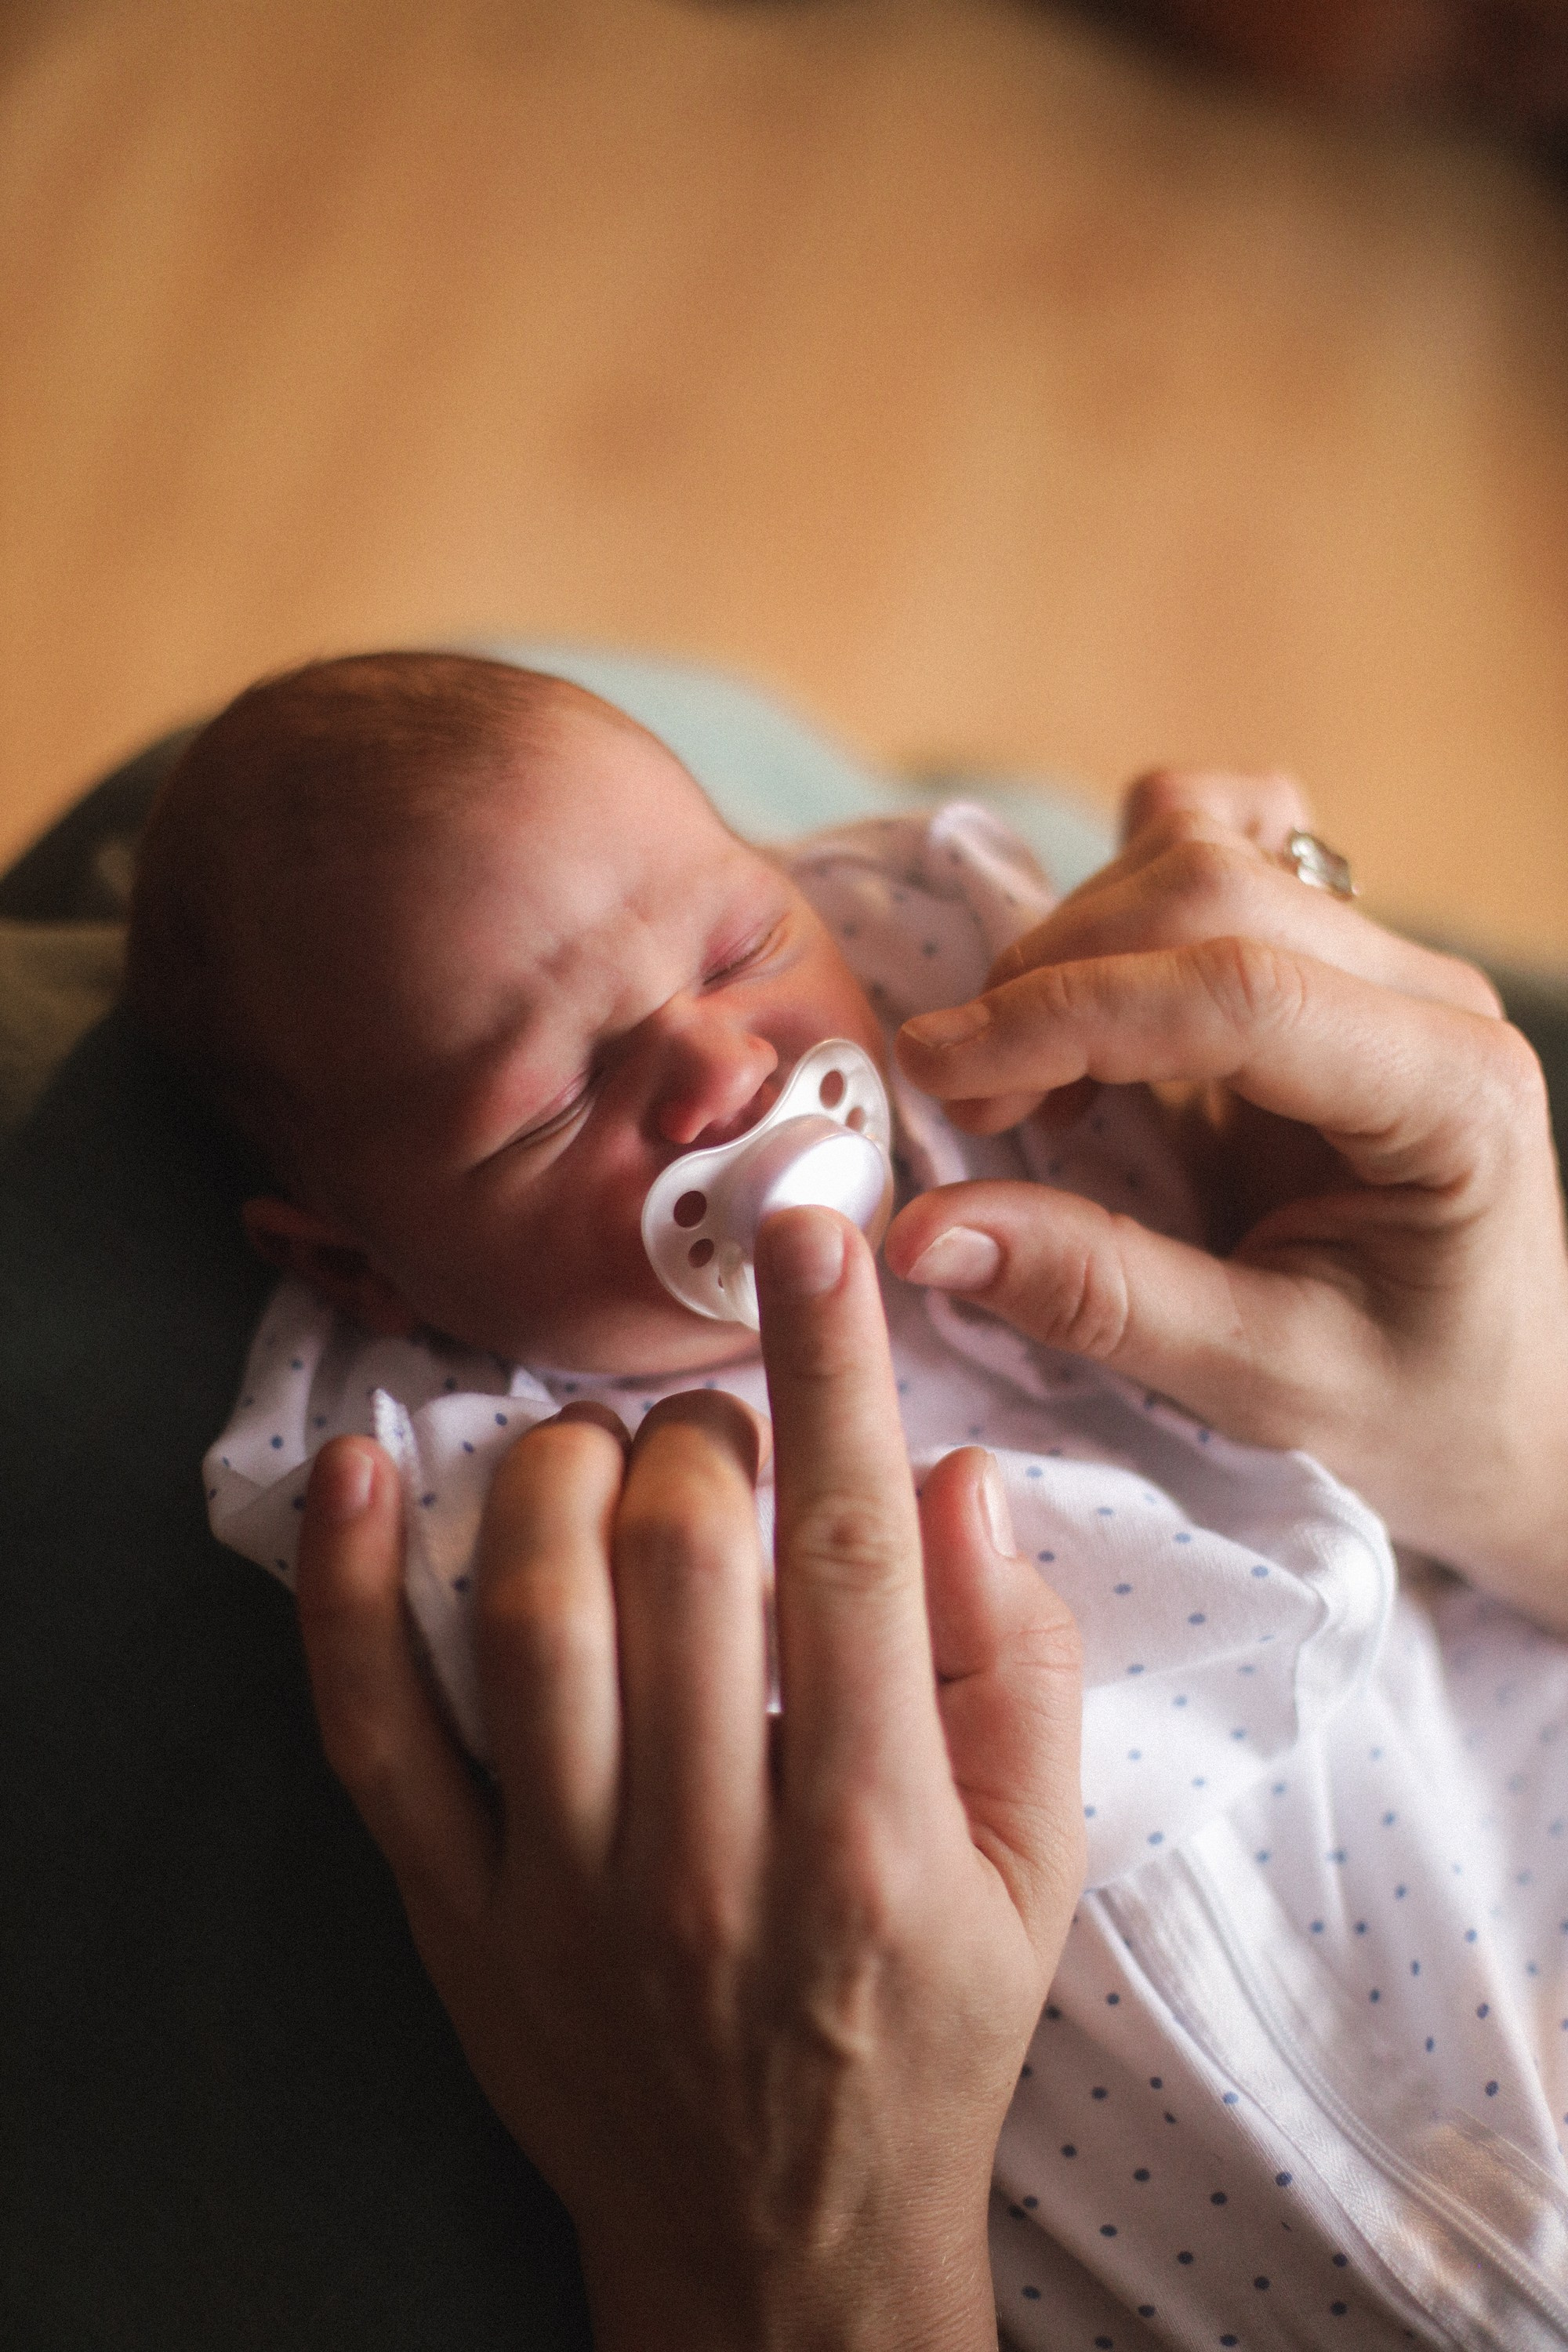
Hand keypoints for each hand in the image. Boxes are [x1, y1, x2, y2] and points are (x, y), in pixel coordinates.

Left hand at [296, 1207, 1083, 2351]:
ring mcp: (566, 1887)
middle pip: (683, 1556)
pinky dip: (347, 1590)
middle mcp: (715, 1856)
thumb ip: (1024, 1667)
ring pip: (532, 1613)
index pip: (852, 1553)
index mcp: (878, 1835)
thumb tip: (959, 1476)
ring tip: (603, 1452)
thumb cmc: (924, 2035)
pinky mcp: (458, 1914)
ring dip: (559, 1472)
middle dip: (704, 1432)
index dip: (833, 1372)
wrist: (779, 2247)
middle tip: (721, 1430)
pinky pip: (377, 1732)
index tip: (810, 1233)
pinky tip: (357, 1470)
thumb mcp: (1037, 1871)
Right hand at [888, 769, 1567, 1626]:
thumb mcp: (1263, 1385)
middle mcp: (1431, 996)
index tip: (934, 1069)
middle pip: (1208, 890)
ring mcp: (1382, 961)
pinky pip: (1226, 843)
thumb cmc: (1417, 1413)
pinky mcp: (1330, 959)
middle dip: (1049, 979)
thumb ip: (1101, 1296)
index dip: (1066, 1014)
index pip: (1240, 991)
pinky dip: (1129, 891)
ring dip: (1072, 945)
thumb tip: (924, 1230)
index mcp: (1452, 1095)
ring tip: (1019, 1079)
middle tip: (960, 1104)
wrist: (1510, 1408)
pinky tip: (1091, 996)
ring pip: (1198, 852)